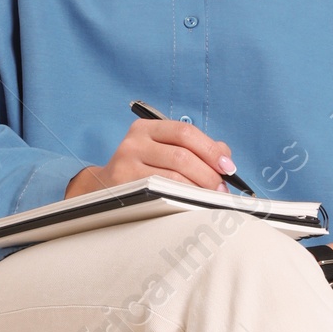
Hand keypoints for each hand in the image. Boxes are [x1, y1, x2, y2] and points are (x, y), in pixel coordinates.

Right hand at [66, 117, 236, 198]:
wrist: (105, 189)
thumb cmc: (142, 170)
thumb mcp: (163, 151)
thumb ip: (195, 149)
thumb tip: (225, 155)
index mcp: (147, 128)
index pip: (185, 132)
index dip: (211, 149)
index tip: (228, 167)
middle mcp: (134, 142)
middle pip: (182, 155)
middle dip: (208, 174)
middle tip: (221, 189)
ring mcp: (126, 164)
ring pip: (174, 176)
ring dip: (199, 189)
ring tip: (211, 198)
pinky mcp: (124, 186)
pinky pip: (162, 192)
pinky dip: (184, 198)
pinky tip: (192, 203)